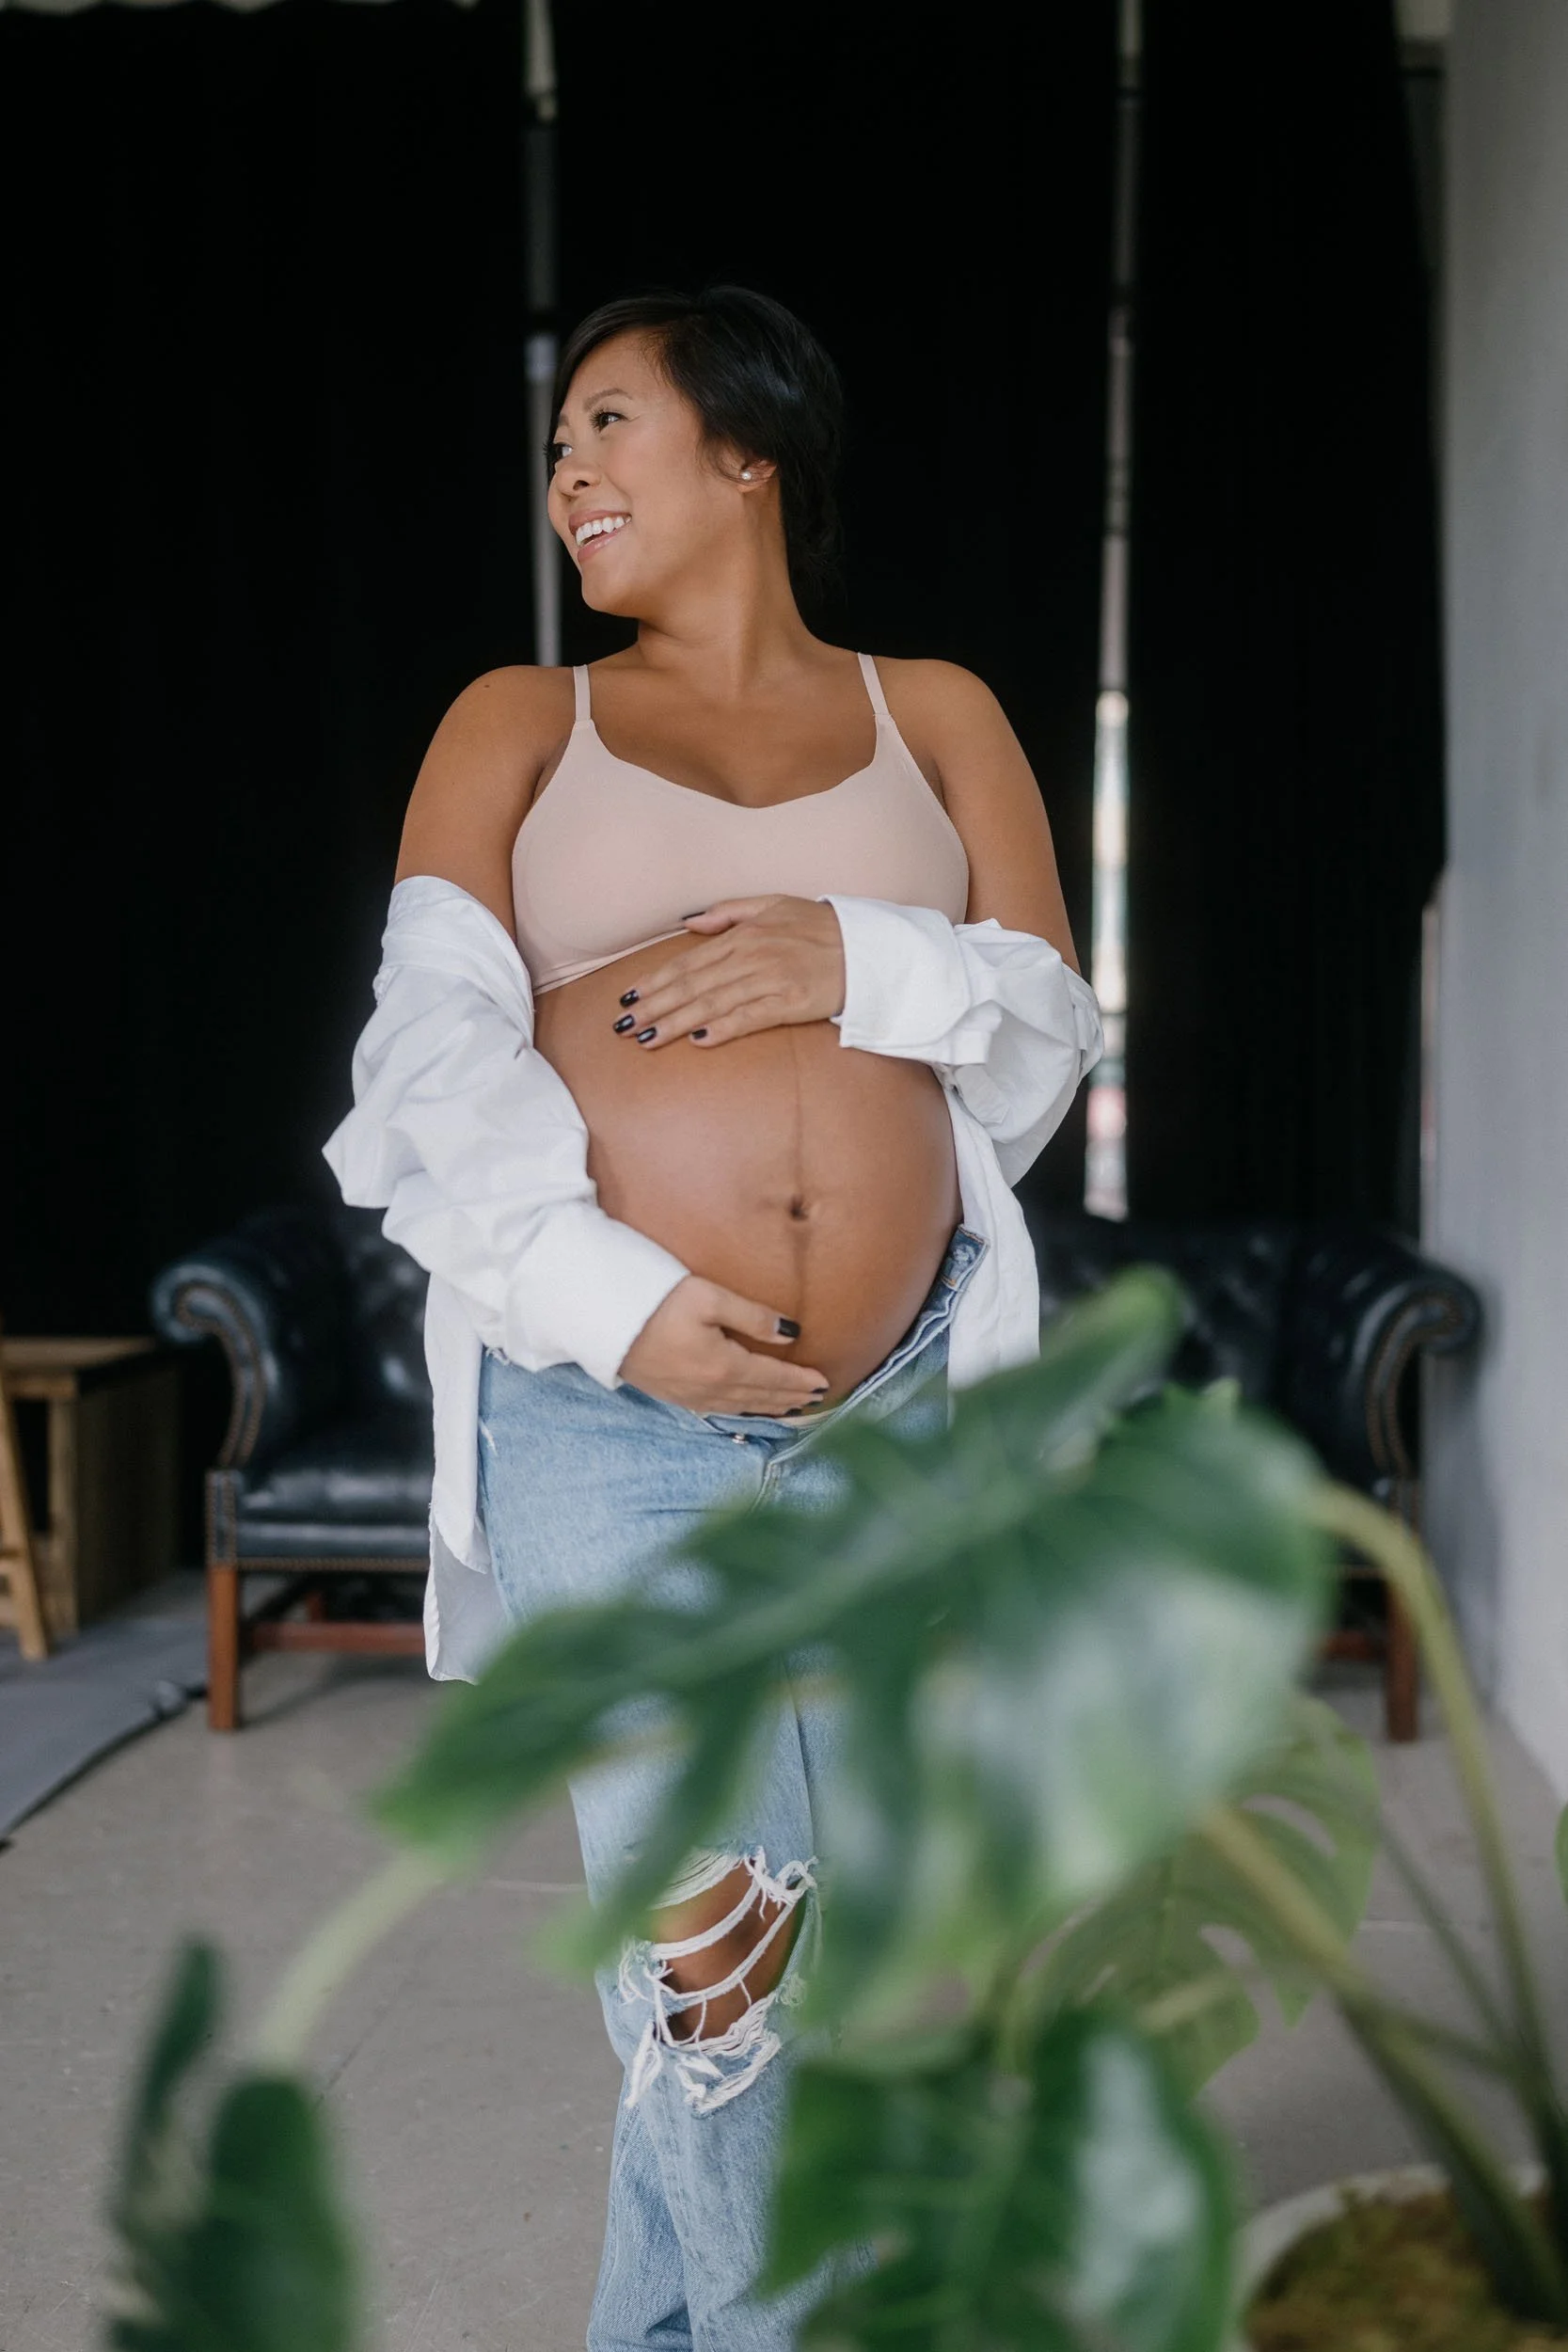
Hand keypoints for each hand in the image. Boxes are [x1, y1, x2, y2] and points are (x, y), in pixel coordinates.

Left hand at [611, 895, 844, 1049]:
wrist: (868, 947)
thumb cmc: (823, 926)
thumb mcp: (775, 903)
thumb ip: (730, 911)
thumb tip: (690, 921)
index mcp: (744, 933)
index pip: (689, 961)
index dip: (655, 981)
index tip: (629, 998)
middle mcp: (751, 955)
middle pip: (692, 985)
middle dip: (654, 1006)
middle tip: (624, 1027)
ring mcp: (770, 979)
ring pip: (713, 1003)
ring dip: (676, 1022)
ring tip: (648, 1039)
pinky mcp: (790, 1002)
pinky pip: (749, 1018)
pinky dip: (723, 1028)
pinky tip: (699, 1039)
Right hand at [617, 1275, 829, 1415]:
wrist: (601, 1318)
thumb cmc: (654, 1299)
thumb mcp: (708, 1297)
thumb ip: (752, 1316)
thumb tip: (791, 1332)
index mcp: (723, 1366)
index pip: (773, 1377)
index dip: (800, 1381)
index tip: (824, 1382)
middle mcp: (709, 1389)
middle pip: (761, 1397)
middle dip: (791, 1398)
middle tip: (817, 1399)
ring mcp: (689, 1396)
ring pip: (741, 1407)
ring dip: (769, 1408)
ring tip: (791, 1407)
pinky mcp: (672, 1395)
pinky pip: (719, 1410)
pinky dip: (743, 1411)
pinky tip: (746, 1408)